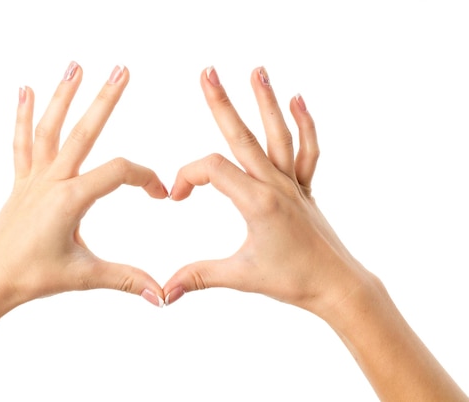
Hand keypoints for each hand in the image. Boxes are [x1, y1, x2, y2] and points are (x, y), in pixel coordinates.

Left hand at [0, 62, 167, 310]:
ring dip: (63, 95)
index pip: (119, 173)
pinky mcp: (21, 183)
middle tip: (122, 69)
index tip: (160, 195)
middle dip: (105, 98)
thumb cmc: (32, 278)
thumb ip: (127, 280)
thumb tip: (162, 296)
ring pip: (51, 128)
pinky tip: (25, 90)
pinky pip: (22, 143)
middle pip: (84, 131)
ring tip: (76, 66)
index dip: (146, 179)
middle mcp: (52, 181)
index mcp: (71, 199)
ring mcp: (33, 179)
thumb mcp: (86, 276)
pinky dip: (23, 116)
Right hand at [164, 66, 366, 315]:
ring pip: (277, 134)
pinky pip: (307, 151)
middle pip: (242, 136)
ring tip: (258, 71)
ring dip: (266, 101)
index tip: (176, 197)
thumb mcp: (241, 276)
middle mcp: (275, 185)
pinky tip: (298, 100)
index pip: (212, 169)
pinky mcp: (304, 188)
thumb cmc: (293, 280)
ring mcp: (292, 183)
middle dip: (221, 102)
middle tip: (207, 72)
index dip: (186, 176)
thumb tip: (164, 291)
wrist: (337, 285)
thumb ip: (199, 277)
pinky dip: (305, 125)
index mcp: (257, 202)